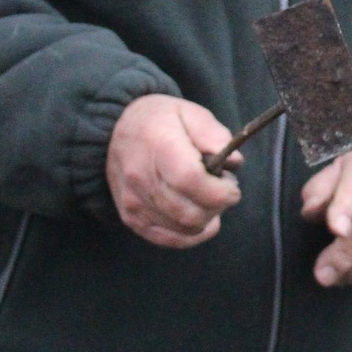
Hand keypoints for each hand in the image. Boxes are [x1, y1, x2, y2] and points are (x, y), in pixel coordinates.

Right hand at [106, 94, 241, 248]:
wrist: (117, 131)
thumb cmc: (160, 120)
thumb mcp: (191, 112)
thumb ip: (215, 135)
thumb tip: (234, 162)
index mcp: (158, 145)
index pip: (190, 180)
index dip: (219, 191)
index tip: (231, 186)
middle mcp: (140, 177)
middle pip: (189, 212)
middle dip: (217, 206)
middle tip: (222, 190)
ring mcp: (133, 201)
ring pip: (183, 228)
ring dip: (207, 219)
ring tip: (208, 198)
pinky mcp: (131, 218)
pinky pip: (168, 239)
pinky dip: (192, 235)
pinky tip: (201, 220)